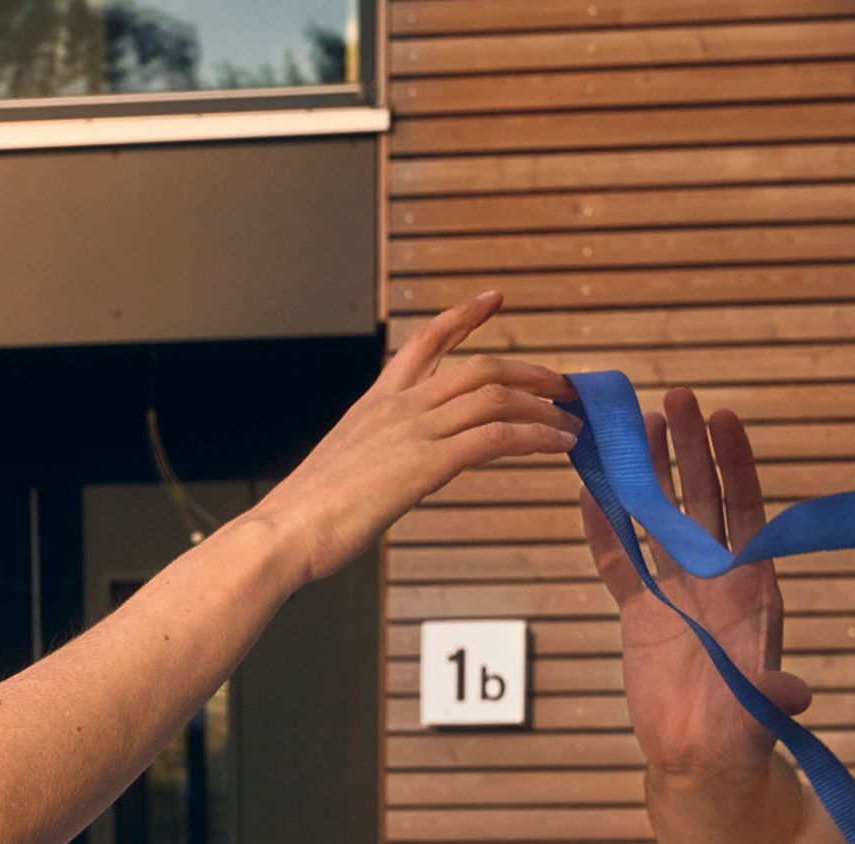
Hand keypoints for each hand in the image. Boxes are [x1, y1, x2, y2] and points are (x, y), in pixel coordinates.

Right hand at [241, 291, 576, 583]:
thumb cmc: (304, 516)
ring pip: (495, 396)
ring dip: (542, 406)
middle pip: (479, 367)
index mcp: (375, 404)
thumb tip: (388, 474)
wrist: (284, 532)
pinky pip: (496, 436)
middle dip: (529, 371)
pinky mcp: (426, 463)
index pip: (424, 342)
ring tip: (571, 421)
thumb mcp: (343, 471)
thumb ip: (374, 459)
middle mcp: (397, 407)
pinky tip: (557, 445)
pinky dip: (535, 436)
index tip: (493, 299)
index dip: (463, 317)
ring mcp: (412, 431)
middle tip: (562, 383)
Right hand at [582, 386, 807, 777]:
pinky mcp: (639, 614)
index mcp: (752, 588)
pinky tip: (590, 492)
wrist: (701, 759)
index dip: (735, 466)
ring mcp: (675, 592)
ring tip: (633, 426)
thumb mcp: (761, 714)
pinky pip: (618, 562)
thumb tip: (795, 695)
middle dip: (689, 450)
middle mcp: (715, 578)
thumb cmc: (741, 734)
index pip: (745, 512)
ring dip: (647, 475)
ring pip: (658, 519)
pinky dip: (604, 530)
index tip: (725, 419)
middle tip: (676, 398)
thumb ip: (771, 695)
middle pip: (701, 500)